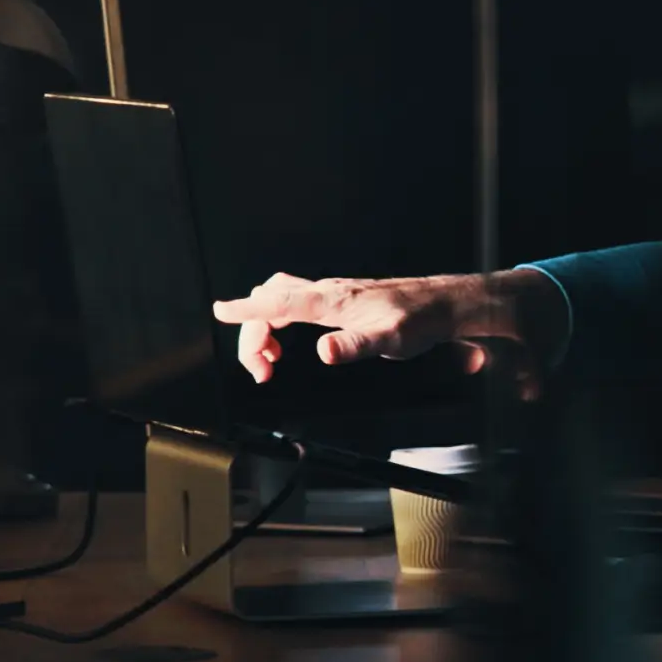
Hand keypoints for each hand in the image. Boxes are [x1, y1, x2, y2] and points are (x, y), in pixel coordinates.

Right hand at [209, 271, 540, 389]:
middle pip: (271, 302)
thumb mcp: (390, 341)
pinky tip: (288, 343)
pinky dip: (280, 320)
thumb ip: (355, 346)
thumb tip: (323, 352)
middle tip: (261, 370)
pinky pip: (295, 303)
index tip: (220, 311)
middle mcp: (328, 292)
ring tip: (269, 360)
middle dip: (253, 333)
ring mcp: (332, 293)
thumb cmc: (419, 321)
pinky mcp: (340, 299)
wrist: (441, 304)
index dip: (246, 310)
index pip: (278, 301)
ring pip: (281, 299)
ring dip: (265, 326)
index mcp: (332, 301)